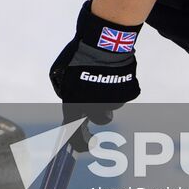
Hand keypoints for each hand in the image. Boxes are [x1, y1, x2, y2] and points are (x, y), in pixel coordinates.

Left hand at [49, 0, 140, 130]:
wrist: (104, 43)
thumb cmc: (78, 56)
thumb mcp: (60, 73)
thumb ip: (64, 90)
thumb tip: (68, 97)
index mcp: (76, 104)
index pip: (75, 132)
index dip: (80, 142)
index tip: (86, 145)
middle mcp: (95, 107)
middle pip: (100, 119)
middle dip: (98, 110)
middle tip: (97, 94)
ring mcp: (114, 101)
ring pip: (112, 103)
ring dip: (108, 93)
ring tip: (104, 74)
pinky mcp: (129, 92)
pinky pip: (124, 93)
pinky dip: (120, 85)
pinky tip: (115, 71)